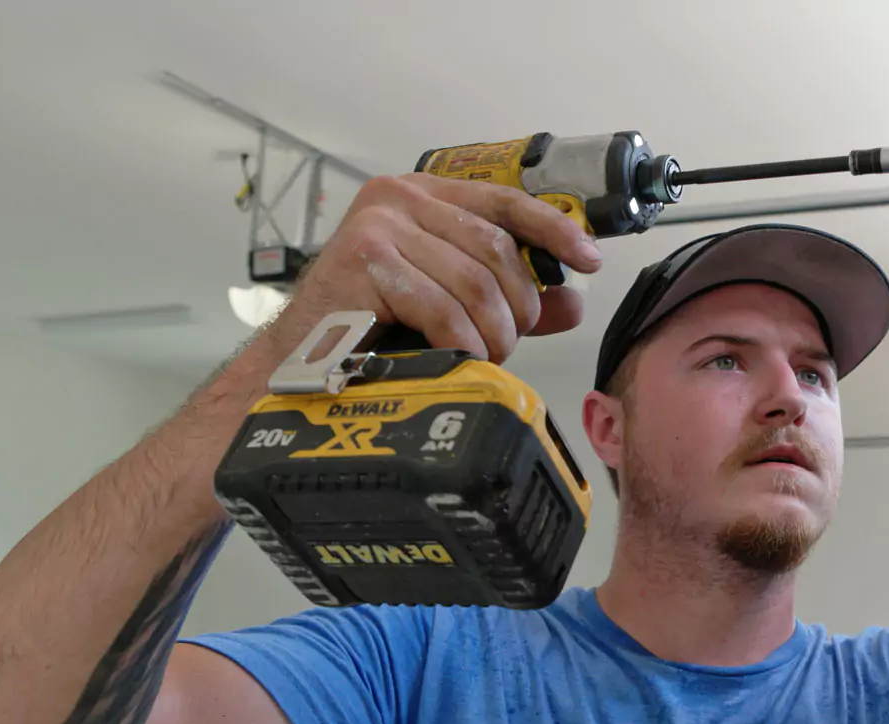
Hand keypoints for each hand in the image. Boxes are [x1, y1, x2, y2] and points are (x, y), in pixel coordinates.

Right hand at [269, 174, 603, 362]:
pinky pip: (443, 307)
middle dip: (517, 305)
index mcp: (424, 195)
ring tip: (485, 356)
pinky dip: (462, 341)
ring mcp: (379, 226)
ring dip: (493, 331)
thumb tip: (572, 301)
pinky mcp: (362, 261)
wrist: (299, 363)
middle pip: (496, 248)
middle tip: (510, 342)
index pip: (506, 201)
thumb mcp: (452, 304)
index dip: (554, 230)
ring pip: (475, 281)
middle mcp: (400, 197)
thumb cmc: (374, 329)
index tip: (590, 260)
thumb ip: (509, 298)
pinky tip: (458, 358)